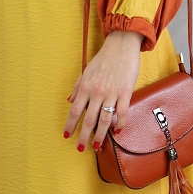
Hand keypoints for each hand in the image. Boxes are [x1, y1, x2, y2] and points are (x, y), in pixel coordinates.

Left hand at [63, 30, 142, 151]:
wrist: (121, 45)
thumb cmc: (104, 58)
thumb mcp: (86, 72)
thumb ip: (78, 87)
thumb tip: (70, 101)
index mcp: (86, 87)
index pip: (75, 111)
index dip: (70, 125)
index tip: (67, 136)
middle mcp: (97, 92)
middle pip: (88, 119)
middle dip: (84, 136)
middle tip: (80, 148)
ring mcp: (111, 93)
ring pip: (104, 120)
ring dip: (100, 134)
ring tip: (97, 145)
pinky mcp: (125, 92)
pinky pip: (122, 112)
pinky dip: (120, 124)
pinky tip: (117, 131)